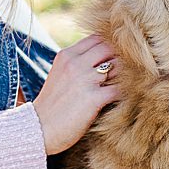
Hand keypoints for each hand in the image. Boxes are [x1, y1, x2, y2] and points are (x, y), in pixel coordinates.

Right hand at [32, 34, 120, 155]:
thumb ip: (77, 63)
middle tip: (127, 71)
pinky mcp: (94, 98)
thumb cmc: (51, 105)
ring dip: (126, 75)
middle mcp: (76, 63)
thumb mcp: (59, 74)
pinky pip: (120, 88)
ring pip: (118, 66)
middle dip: (120, 58)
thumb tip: (102, 58)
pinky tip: (126, 98)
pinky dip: (127, 92)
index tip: (115, 58)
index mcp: (67, 55)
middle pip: (110, 48)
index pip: (97, 38)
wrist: (38, 129)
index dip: (110, 45)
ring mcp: (85, 79)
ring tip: (130, 84)